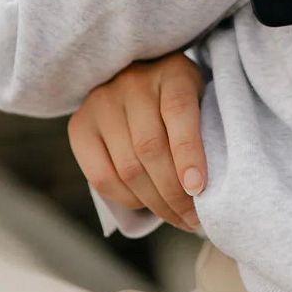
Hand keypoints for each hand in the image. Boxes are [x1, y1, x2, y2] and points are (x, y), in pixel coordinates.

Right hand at [67, 51, 207, 232]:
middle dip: (175, 194)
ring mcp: (102, 102)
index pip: (178, 110)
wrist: (138, 77)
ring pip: (128, 168)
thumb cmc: (181, 100)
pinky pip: (102, 177)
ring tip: (177, 217)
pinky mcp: (80, 125)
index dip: (188, 152)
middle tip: (194, 219)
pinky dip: (128, 199)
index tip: (198, 188)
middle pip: (150, 147)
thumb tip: (210, 191)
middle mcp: (133, 82)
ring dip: (155, 203)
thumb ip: (207, 132)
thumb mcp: (201, 100)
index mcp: (172, 72)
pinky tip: (146, 203)